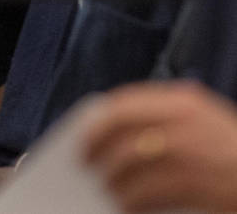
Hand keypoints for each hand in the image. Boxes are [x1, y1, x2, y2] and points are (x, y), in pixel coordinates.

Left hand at [83, 80, 236, 211]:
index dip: (99, 120)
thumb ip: (170, 120)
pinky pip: (150, 192)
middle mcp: (185, 120)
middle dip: (97, 147)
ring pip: (131, 162)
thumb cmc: (236, 156)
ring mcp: (192, 152)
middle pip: (122, 130)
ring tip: (105, 190)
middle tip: (85, 164)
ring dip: (113, 178)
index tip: (83, 134)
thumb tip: (119, 133)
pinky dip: (132, 200)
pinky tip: (126, 207)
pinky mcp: (199, 184)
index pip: (126, 102)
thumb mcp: (208, 125)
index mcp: (185, 101)